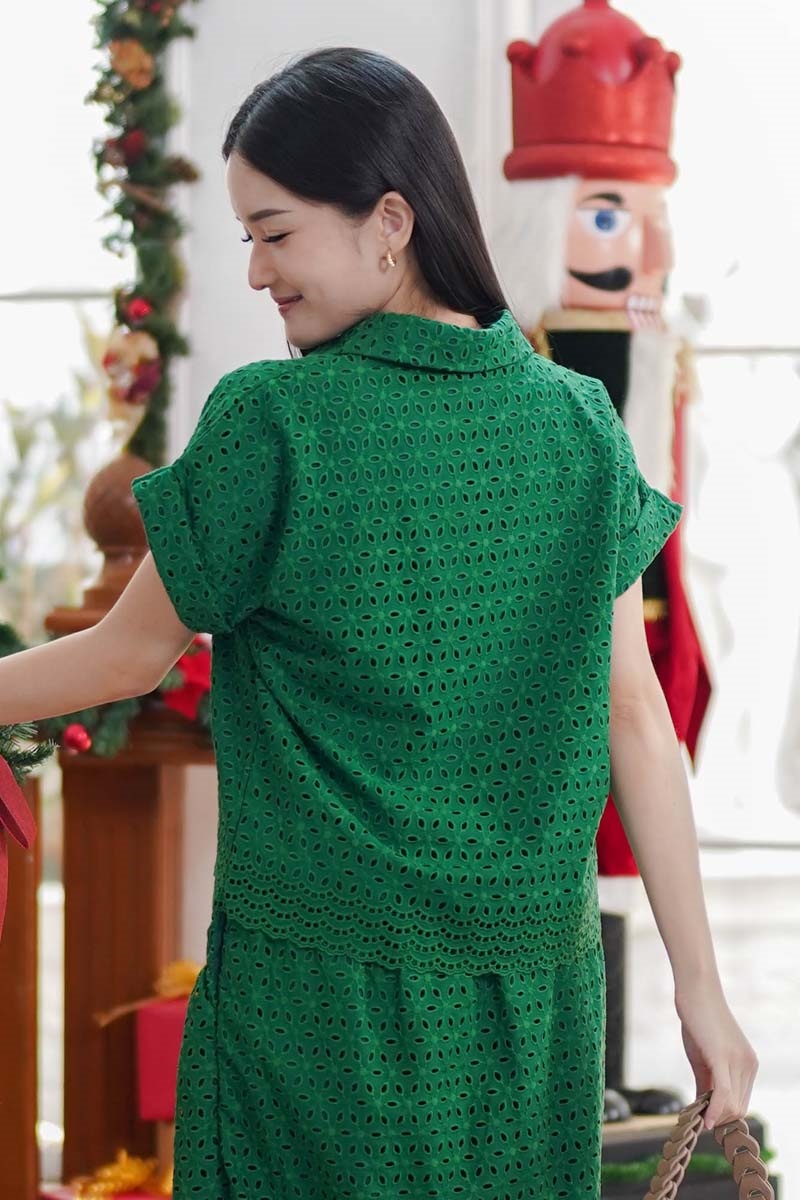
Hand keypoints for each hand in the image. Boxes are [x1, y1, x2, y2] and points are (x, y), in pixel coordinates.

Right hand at [674, 980, 758, 1129]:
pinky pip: (724, 1094)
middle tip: (698, 1118)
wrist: (696, 990)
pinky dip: (715, 1111)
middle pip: (738, 1109)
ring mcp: (739, 1061)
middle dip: (719, 1119)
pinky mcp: (723, 1058)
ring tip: (696, 1115)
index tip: (704, 1119)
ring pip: (732, 1106)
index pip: (740, 1103)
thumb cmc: (697, 1020)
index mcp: (748, 1065)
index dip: (723, 1116)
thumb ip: (706, 1084)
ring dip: (715, 1116)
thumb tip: (703, 1111)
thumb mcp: (702, 1058)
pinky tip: (704, 1121)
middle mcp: (749, 1065)